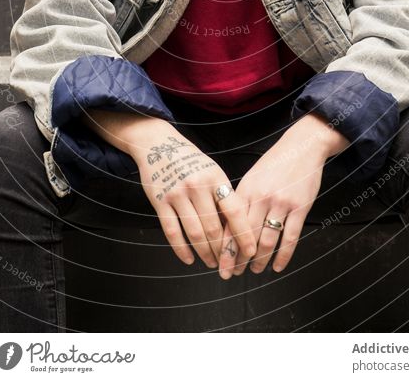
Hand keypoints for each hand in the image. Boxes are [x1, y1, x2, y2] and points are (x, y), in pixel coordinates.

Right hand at [130, 119, 256, 269]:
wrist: (158, 143)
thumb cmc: (191, 161)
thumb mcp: (212, 171)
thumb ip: (223, 195)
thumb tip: (238, 227)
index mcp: (215, 178)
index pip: (234, 210)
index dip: (244, 233)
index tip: (251, 251)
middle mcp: (197, 186)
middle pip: (213, 227)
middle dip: (222, 251)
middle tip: (228, 264)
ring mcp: (177, 194)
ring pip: (194, 233)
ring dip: (205, 253)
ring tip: (211, 263)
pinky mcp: (159, 202)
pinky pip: (172, 232)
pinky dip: (181, 250)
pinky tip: (189, 260)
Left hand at [218, 114, 348, 278]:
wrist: (302, 147)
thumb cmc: (274, 163)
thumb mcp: (252, 177)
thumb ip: (241, 201)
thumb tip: (228, 228)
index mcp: (246, 190)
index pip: (231, 225)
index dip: (225, 249)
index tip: (221, 265)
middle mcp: (261, 197)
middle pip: (247, 237)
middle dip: (239, 259)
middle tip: (234, 274)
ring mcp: (281, 203)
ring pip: (267, 240)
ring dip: (260, 260)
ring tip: (255, 270)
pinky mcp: (300, 207)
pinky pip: (290, 238)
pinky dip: (283, 256)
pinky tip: (277, 266)